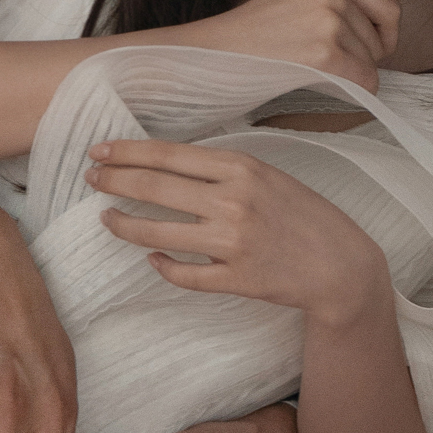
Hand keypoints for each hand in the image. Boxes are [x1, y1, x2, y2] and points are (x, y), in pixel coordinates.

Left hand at [87, 139, 389, 322]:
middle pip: (154, 187)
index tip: (98, 152)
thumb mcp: (269, 176)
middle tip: (91, 180)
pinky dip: (162, 265)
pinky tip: (152, 258)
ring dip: (124, 225)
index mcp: (241, 168)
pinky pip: (182, 274)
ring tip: (107, 220)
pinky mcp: (235, 279)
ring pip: (157, 233)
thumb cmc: (304, 215)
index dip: (126, 152)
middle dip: (114, 182)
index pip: (168, 155)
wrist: (341, 265)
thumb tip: (170, 164)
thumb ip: (224, 170)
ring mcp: (232, 243)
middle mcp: (234, 201)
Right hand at [183, 0, 400, 92]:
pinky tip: (327, 88)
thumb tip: (382, 39)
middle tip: (323, 67)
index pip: (387, 9)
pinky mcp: (323, 52)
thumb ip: (336, 6)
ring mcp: (328, 19)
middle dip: (362, 60)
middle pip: (380, 40)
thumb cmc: (252, 37)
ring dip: (349, 76)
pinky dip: (356, 93)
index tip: (368, 54)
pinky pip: (365, 82)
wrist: (212, 54)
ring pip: (372, 63)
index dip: (381, 38)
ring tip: (308, 71)